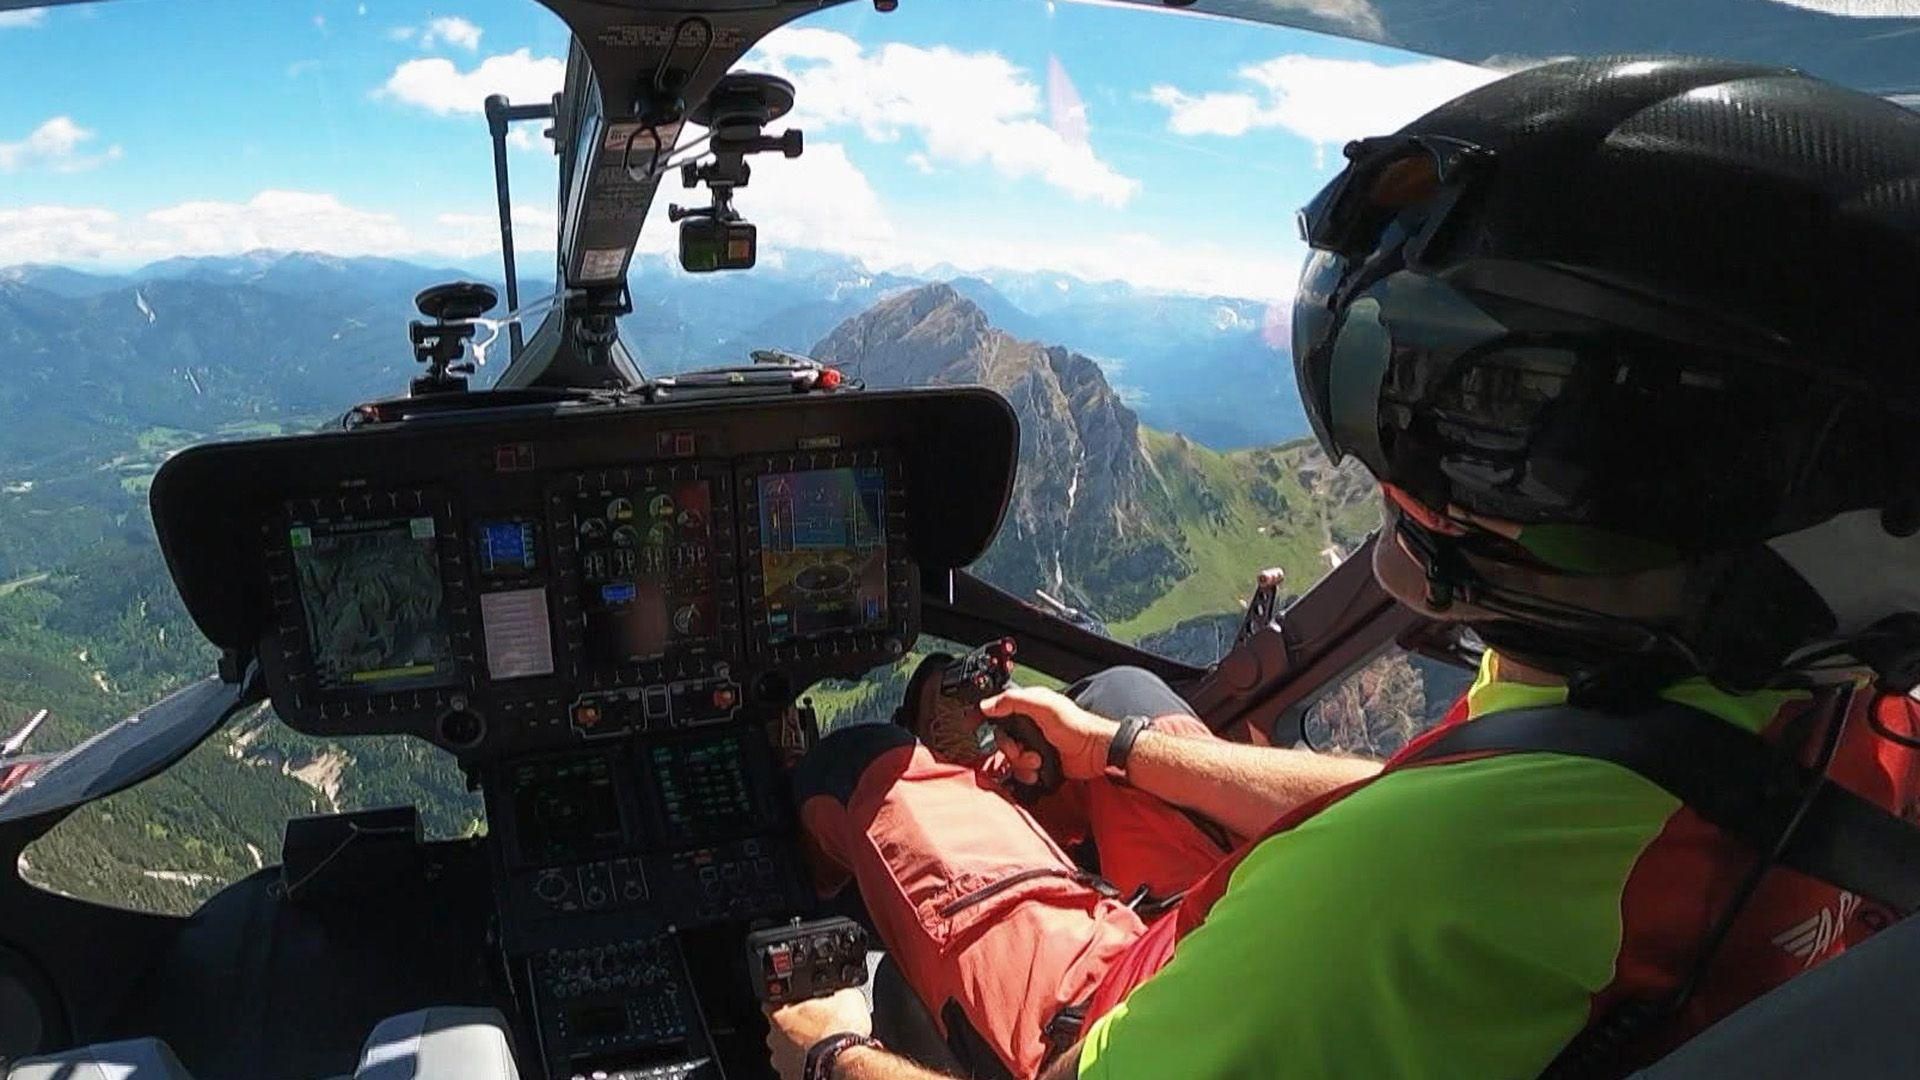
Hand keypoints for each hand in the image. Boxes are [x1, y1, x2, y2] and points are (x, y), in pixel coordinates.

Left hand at [765, 987, 872, 1079]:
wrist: (844, 1065)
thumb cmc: (838, 1032)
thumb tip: (844, 991)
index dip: (788, 1000)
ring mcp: (783, 1064)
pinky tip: (826, 1062)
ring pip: (788, 1053)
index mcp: (779, 1016)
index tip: (800, 1001)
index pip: (773, 1002)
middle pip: (781, 1030)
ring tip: (824, 1047)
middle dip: (797, 1028)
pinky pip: (798, 1070)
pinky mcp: (792, 1079)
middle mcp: (775, 1041)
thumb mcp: (848, 997)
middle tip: (819, 1025)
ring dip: (803, 1050)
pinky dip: (809, 1066)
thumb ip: (839, 991)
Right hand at [980, 685, 1117, 783]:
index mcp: (1029, 707)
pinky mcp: (1040, 764)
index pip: (999, 711)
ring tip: (1037, 762)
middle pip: (1002, 741)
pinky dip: (1028, 775)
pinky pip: (1022, 773)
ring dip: (1022, 764)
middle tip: (1023, 751)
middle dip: (1011, 750)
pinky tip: (1039, 771)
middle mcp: (1029, 726)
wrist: (1094, 753)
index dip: (986, 719)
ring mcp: (1034, 746)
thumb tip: (987, 705)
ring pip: (1011, 760)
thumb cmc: (1076, 726)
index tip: (974, 726)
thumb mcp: (1044, 706)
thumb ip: (1014, 701)